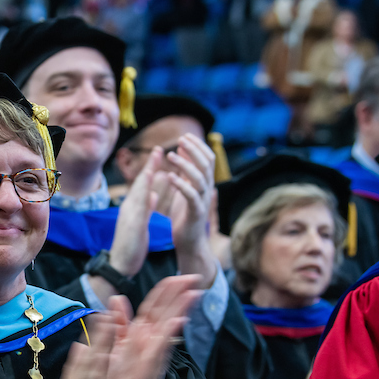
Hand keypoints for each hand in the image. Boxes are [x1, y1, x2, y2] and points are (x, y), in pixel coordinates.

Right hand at [33, 312, 118, 378]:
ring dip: (97, 347)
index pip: (87, 354)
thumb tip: (81, 347)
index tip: (105, 314)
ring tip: (105, 329)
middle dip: (97, 334)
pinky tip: (95, 359)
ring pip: (89, 367)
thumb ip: (80, 372)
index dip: (97, 334)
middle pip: (88, 356)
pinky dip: (91, 371)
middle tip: (106, 312)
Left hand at [105, 275, 200, 378]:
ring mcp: (153, 350)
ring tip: (194, 292)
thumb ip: (119, 321)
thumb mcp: (116, 343)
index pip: (154, 306)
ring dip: (181, 308)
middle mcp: (150, 339)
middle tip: (194, 276)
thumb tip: (118, 297)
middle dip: (179, 293)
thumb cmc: (120, 375)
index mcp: (141, 332)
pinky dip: (170, 332)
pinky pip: (162, 346)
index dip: (165, 291)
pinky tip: (179, 320)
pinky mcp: (152, 364)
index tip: (177, 277)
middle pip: (165, 311)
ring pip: (168, 324)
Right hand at [107, 150, 160, 277]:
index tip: (159, 155)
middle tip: (158, 149)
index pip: (143, 185)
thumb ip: (147, 208)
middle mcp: (129, 209)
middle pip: (140, 184)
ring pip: (139, 193)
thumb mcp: (141, 224)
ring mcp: (130, 216)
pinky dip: (146, 198)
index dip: (151, 169)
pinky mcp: (133, 226)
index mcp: (133, 208)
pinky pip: (140, 209)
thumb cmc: (131, 246)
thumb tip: (154, 194)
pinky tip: (152, 191)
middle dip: (149, 166)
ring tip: (155, 161)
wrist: (119, 265)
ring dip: (147, 176)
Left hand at [163, 134, 218, 288]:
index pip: (207, 159)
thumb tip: (182, 149)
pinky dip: (181, 185)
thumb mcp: (185, 188)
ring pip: (200, 178)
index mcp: (204, 183)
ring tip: (171, 155)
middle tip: (181, 140)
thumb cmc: (185, 216)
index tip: (185, 136)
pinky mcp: (196, 213)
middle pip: (206, 165)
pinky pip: (191, 196)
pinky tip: (170, 177)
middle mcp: (207, 190)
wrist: (189, 243)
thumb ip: (185, 171)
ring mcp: (203, 201)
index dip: (198, 146)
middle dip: (194, 150)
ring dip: (185, 165)